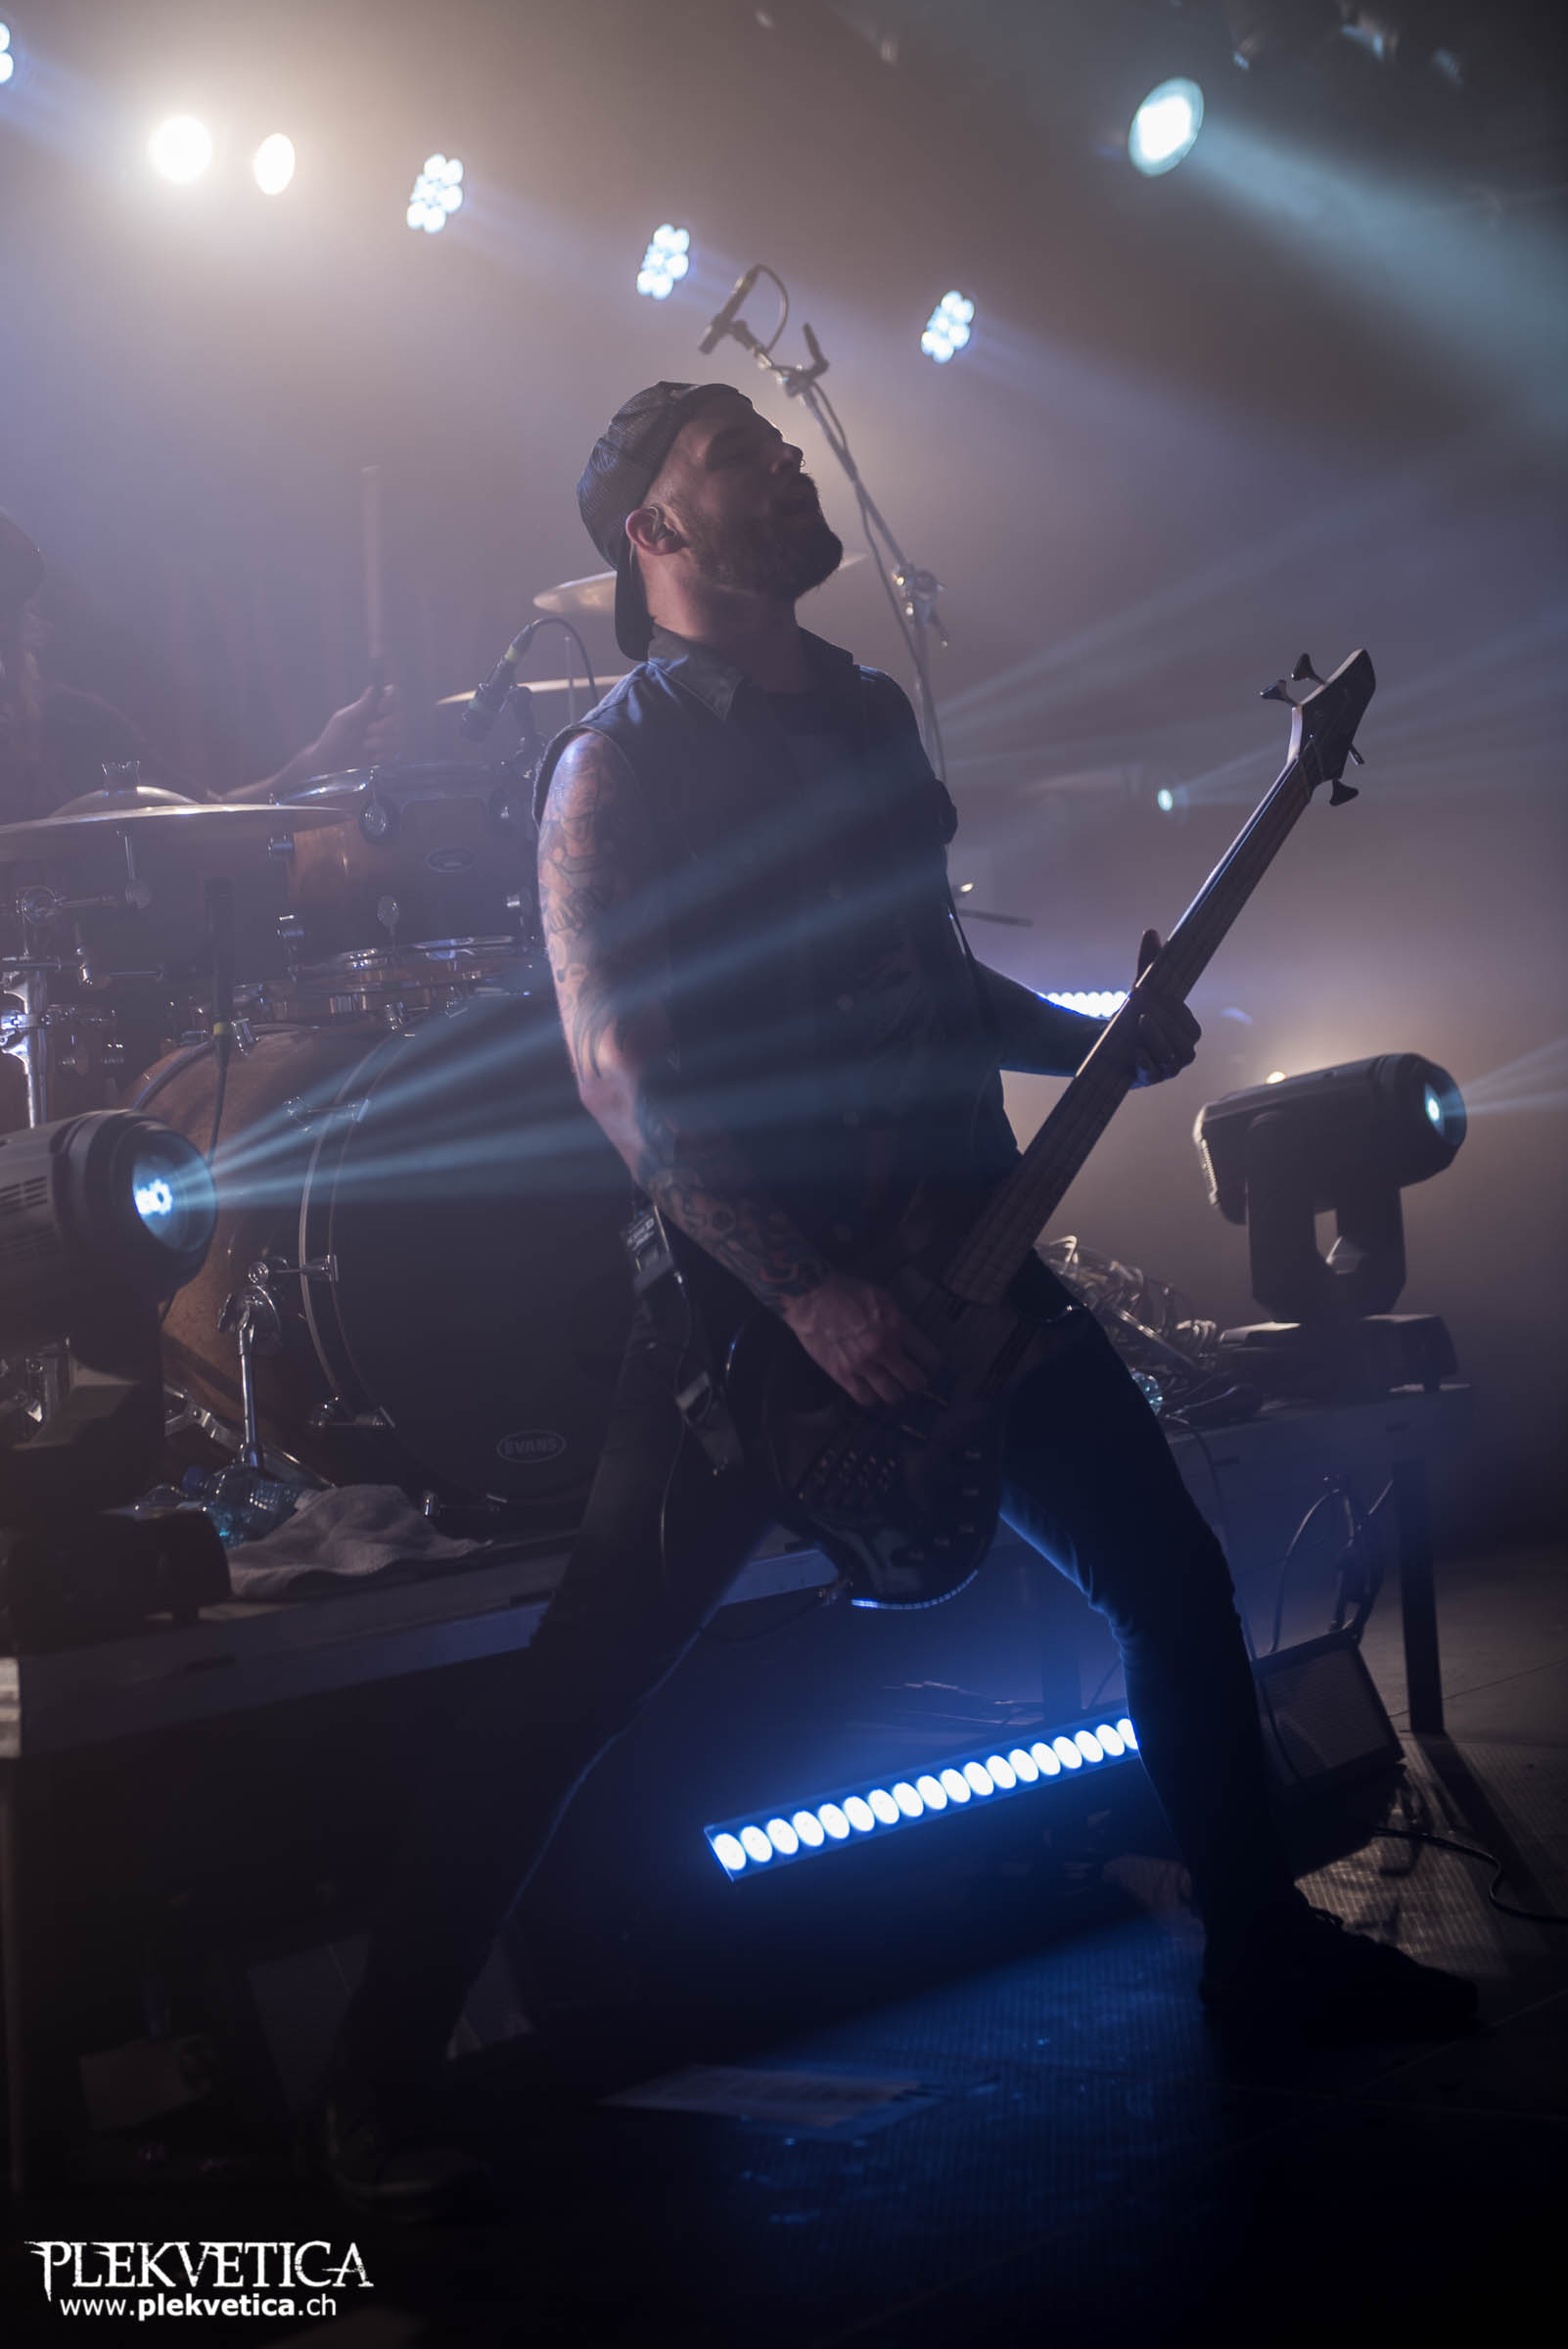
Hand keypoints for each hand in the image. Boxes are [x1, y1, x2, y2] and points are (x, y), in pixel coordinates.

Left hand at [301, 681, 404, 775]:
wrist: (331, 766)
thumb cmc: (332, 740)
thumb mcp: (344, 721)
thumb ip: (360, 706)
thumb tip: (373, 688)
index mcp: (370, 708)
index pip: (391, 695)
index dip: (391, 700)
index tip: (380, 709)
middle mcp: (380, 720)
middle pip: (400, 715)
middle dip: (386, 725)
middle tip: (368, 731)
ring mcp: (385, 737)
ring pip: (400, 734)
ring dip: (383, 741)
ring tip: (366, 746)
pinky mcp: (387, 753)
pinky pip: (397, 751)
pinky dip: (385, 754)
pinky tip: (373, 757)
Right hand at [780, 1273, 940, 1409]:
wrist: (811, 1297)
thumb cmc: (847, 1291)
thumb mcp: (883, 1298)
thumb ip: (900, 1322)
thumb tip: (911, 1342)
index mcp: (898, 1326)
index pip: (930, 1358)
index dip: (931, 1366)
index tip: (928, 1367)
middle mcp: (884, 1348)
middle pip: (915, 1381)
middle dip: (917, 1383)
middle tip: (912, 1380)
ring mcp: (863, 1364)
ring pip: (893, 1396)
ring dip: (896, 1394)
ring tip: (892, 1389)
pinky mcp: (842, 1375)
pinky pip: (866, 1399)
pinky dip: (872, 1398)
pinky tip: (871, 1391)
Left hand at [1128, 928, 1199, 1085]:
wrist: (1107, 1042)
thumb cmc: (1132, 1015)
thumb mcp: (1141, 989)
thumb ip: (1149, 964)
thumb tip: (1151, 931)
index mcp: (1186, 1034)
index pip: (1189, 1024)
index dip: (1175, 1009)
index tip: (1153, 992)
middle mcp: (1181, 1055)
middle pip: (1184, 1044)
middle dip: (1166, 1023)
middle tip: (1144, 1006)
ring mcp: (1165, 1070)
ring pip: (1172, 1061)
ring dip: (1157, 1039)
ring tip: (1140, 1020)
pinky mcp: (1147, 1080)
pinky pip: (1153, 1075)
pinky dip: (1146, 1063)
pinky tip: (1135, 1050)